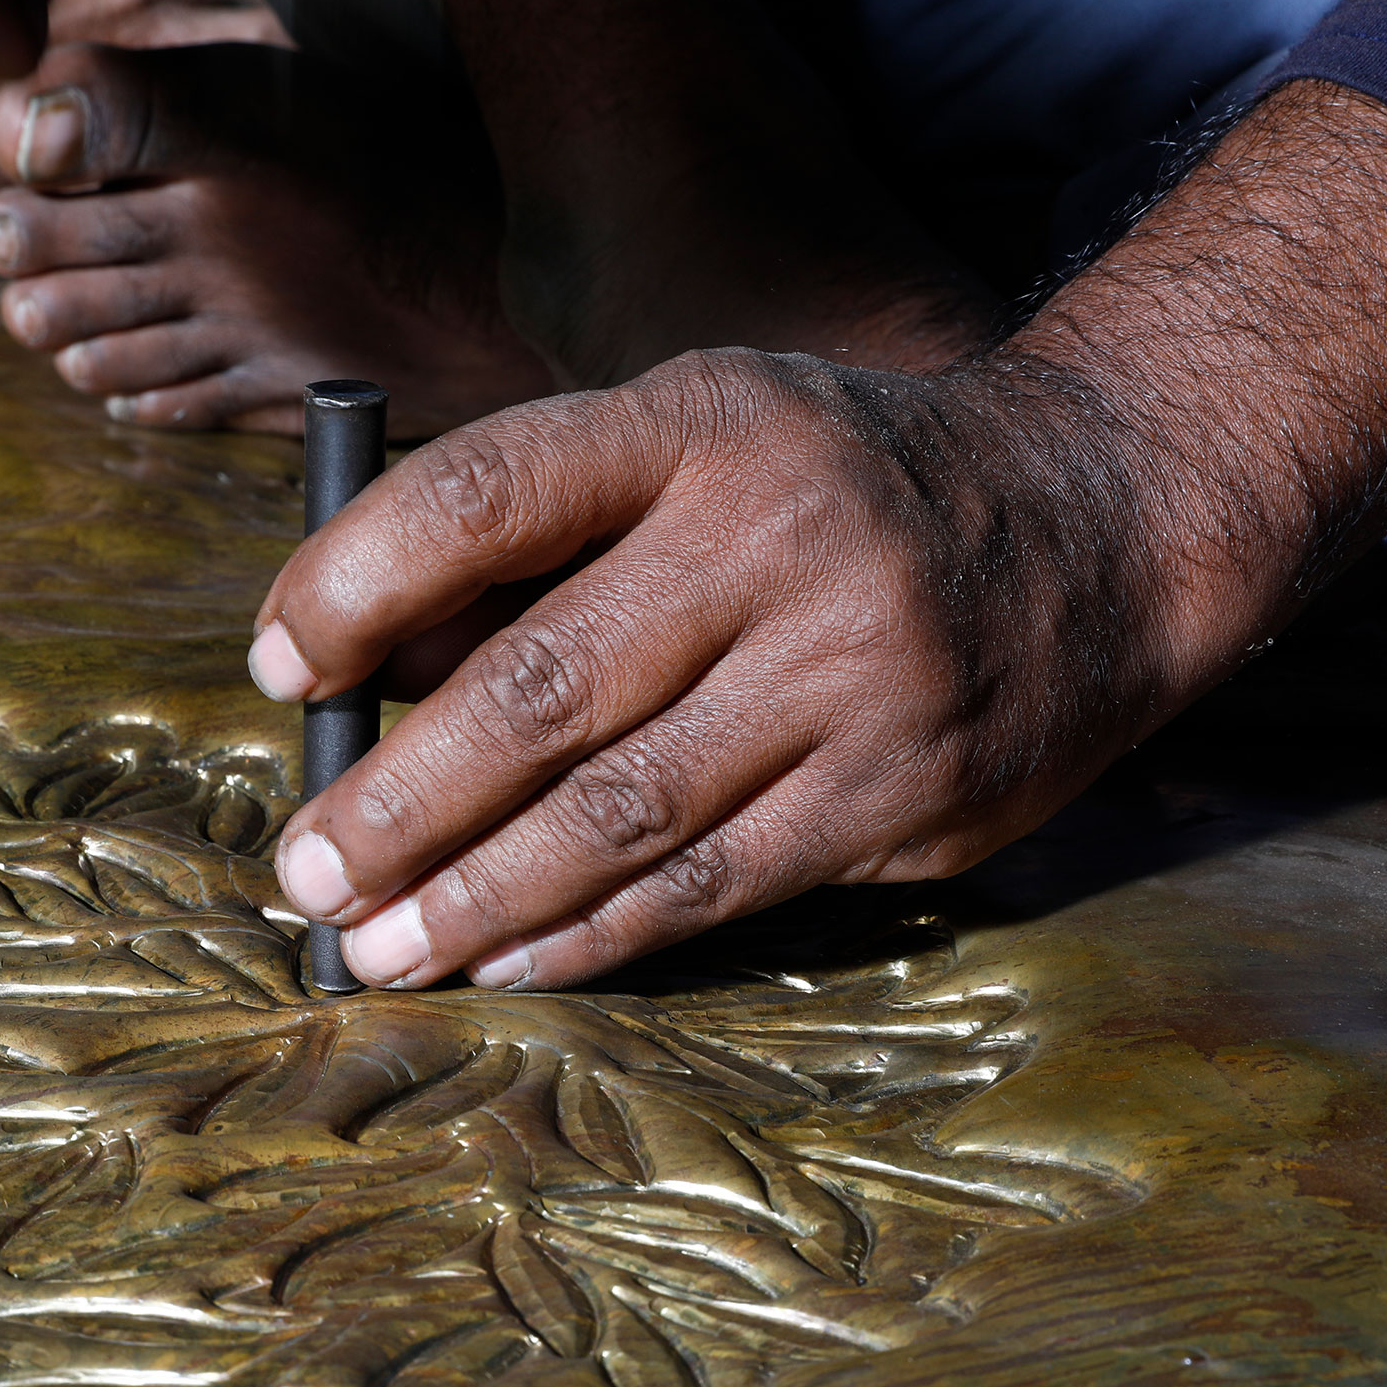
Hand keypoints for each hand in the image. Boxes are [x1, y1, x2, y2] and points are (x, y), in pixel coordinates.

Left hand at [247, 348, 1181, 989]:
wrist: (1106, 519)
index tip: (280, 667)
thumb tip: (368, 680)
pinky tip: (510, 961)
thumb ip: (540, 545)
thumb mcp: (696, 443)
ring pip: (625, 814)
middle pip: (542, 687)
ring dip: (477, 898)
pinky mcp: (907, 793)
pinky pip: (719, 886)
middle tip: (306, 876)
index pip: (486, 493)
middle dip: (399, 802)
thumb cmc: (838, 485)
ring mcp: (856, 676)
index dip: (356, 583)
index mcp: (699, 425)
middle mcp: (777, 541)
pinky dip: (597, 935)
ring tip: (379, 950)